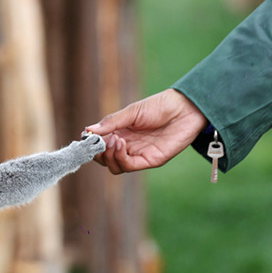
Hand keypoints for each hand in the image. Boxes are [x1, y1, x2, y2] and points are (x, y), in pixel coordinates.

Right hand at [84, 89, 206, 173]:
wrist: (185, 108)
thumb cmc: (160, 106)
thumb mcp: (131, 112)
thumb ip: (111, 122)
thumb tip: (87, 130)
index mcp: (121, 132)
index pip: (100, 145)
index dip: (91, 144)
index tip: (86, 137)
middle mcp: (128, 145)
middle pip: (105, 159)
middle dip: (98, 153)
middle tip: (101, 140)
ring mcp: (138, 154)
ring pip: (115, 166)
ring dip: (109, 156)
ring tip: (114, 140)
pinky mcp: (150, 160)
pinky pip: (129, 166)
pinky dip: (121, 158)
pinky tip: (121, 144)